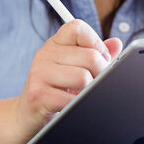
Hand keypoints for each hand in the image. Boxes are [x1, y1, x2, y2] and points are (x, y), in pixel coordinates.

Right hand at [14, 19, 121, 138]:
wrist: (26, 116)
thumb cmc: (53, 91)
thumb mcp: (73, 68)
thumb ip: (95, 55)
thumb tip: (116, 43)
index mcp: (54, 44)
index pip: (78, 28)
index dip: (96, 43)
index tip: (100, 58)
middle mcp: (44, 54)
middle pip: (90, 57)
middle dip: (101, 73)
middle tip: (94, 84)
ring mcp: (39, 74)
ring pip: (84, 77)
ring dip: (89, 91)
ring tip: (80, 96)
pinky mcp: (38, 95)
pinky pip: (73, 99)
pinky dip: (79, 105)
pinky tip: (72, 106)